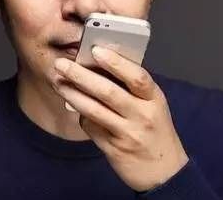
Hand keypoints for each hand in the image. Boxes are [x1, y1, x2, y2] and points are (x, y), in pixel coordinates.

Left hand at [51, 46, 188, 191]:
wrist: (164, 173)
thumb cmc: (156, 130)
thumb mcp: (153, 106)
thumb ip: (133, 88)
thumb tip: (100, 65)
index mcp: (154, 99)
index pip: (137, 77)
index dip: (116, 62)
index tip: (95, 50)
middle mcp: (142, 116)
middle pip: (108, 92)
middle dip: (81, 76)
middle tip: (61, 64)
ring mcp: (128, 134)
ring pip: (94, 110)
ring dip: (73, 94)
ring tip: (58, 82)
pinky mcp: (113, 149)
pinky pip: (91, 127)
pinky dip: (80, 115)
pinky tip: (73, 106)